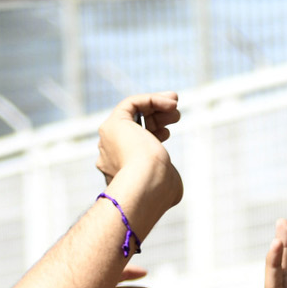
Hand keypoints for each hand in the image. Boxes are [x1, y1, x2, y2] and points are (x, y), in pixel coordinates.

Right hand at [95, 92, 183, 225]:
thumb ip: (164, 174)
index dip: (152, 134)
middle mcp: (110, 153)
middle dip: (156, 117)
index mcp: (120, 169)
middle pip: (133, 128)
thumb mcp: (167, 183)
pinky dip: (151, 99)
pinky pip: (131, 104)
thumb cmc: (160, 188)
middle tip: (176, 114)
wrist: (146, 185)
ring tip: (175, 104)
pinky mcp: (114, 124)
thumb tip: (168, 173)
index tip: (168, 130)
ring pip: (132, 115)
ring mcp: (110, 139)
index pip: (134, 145)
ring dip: (156, 105)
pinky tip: (170, 102)